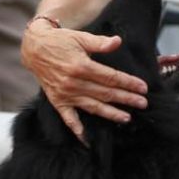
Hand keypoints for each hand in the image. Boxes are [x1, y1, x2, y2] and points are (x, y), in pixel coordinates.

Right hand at [21, 19, 146, 140]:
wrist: (34, 48)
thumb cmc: (60, 41)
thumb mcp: (81, 37)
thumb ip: (100, 42)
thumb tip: (118, 41)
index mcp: (81, 66)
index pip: (110, 77)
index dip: (128, 82)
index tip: (142, 88)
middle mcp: (74, 83)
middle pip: (105, 93)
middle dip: (126, 99)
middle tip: (143, 104)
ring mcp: (65, 94)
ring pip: (93, 107)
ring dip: (111, 113)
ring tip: (127, 118)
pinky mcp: (58, 101)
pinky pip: (69, 119)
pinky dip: (78, 130)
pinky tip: (88, 140)